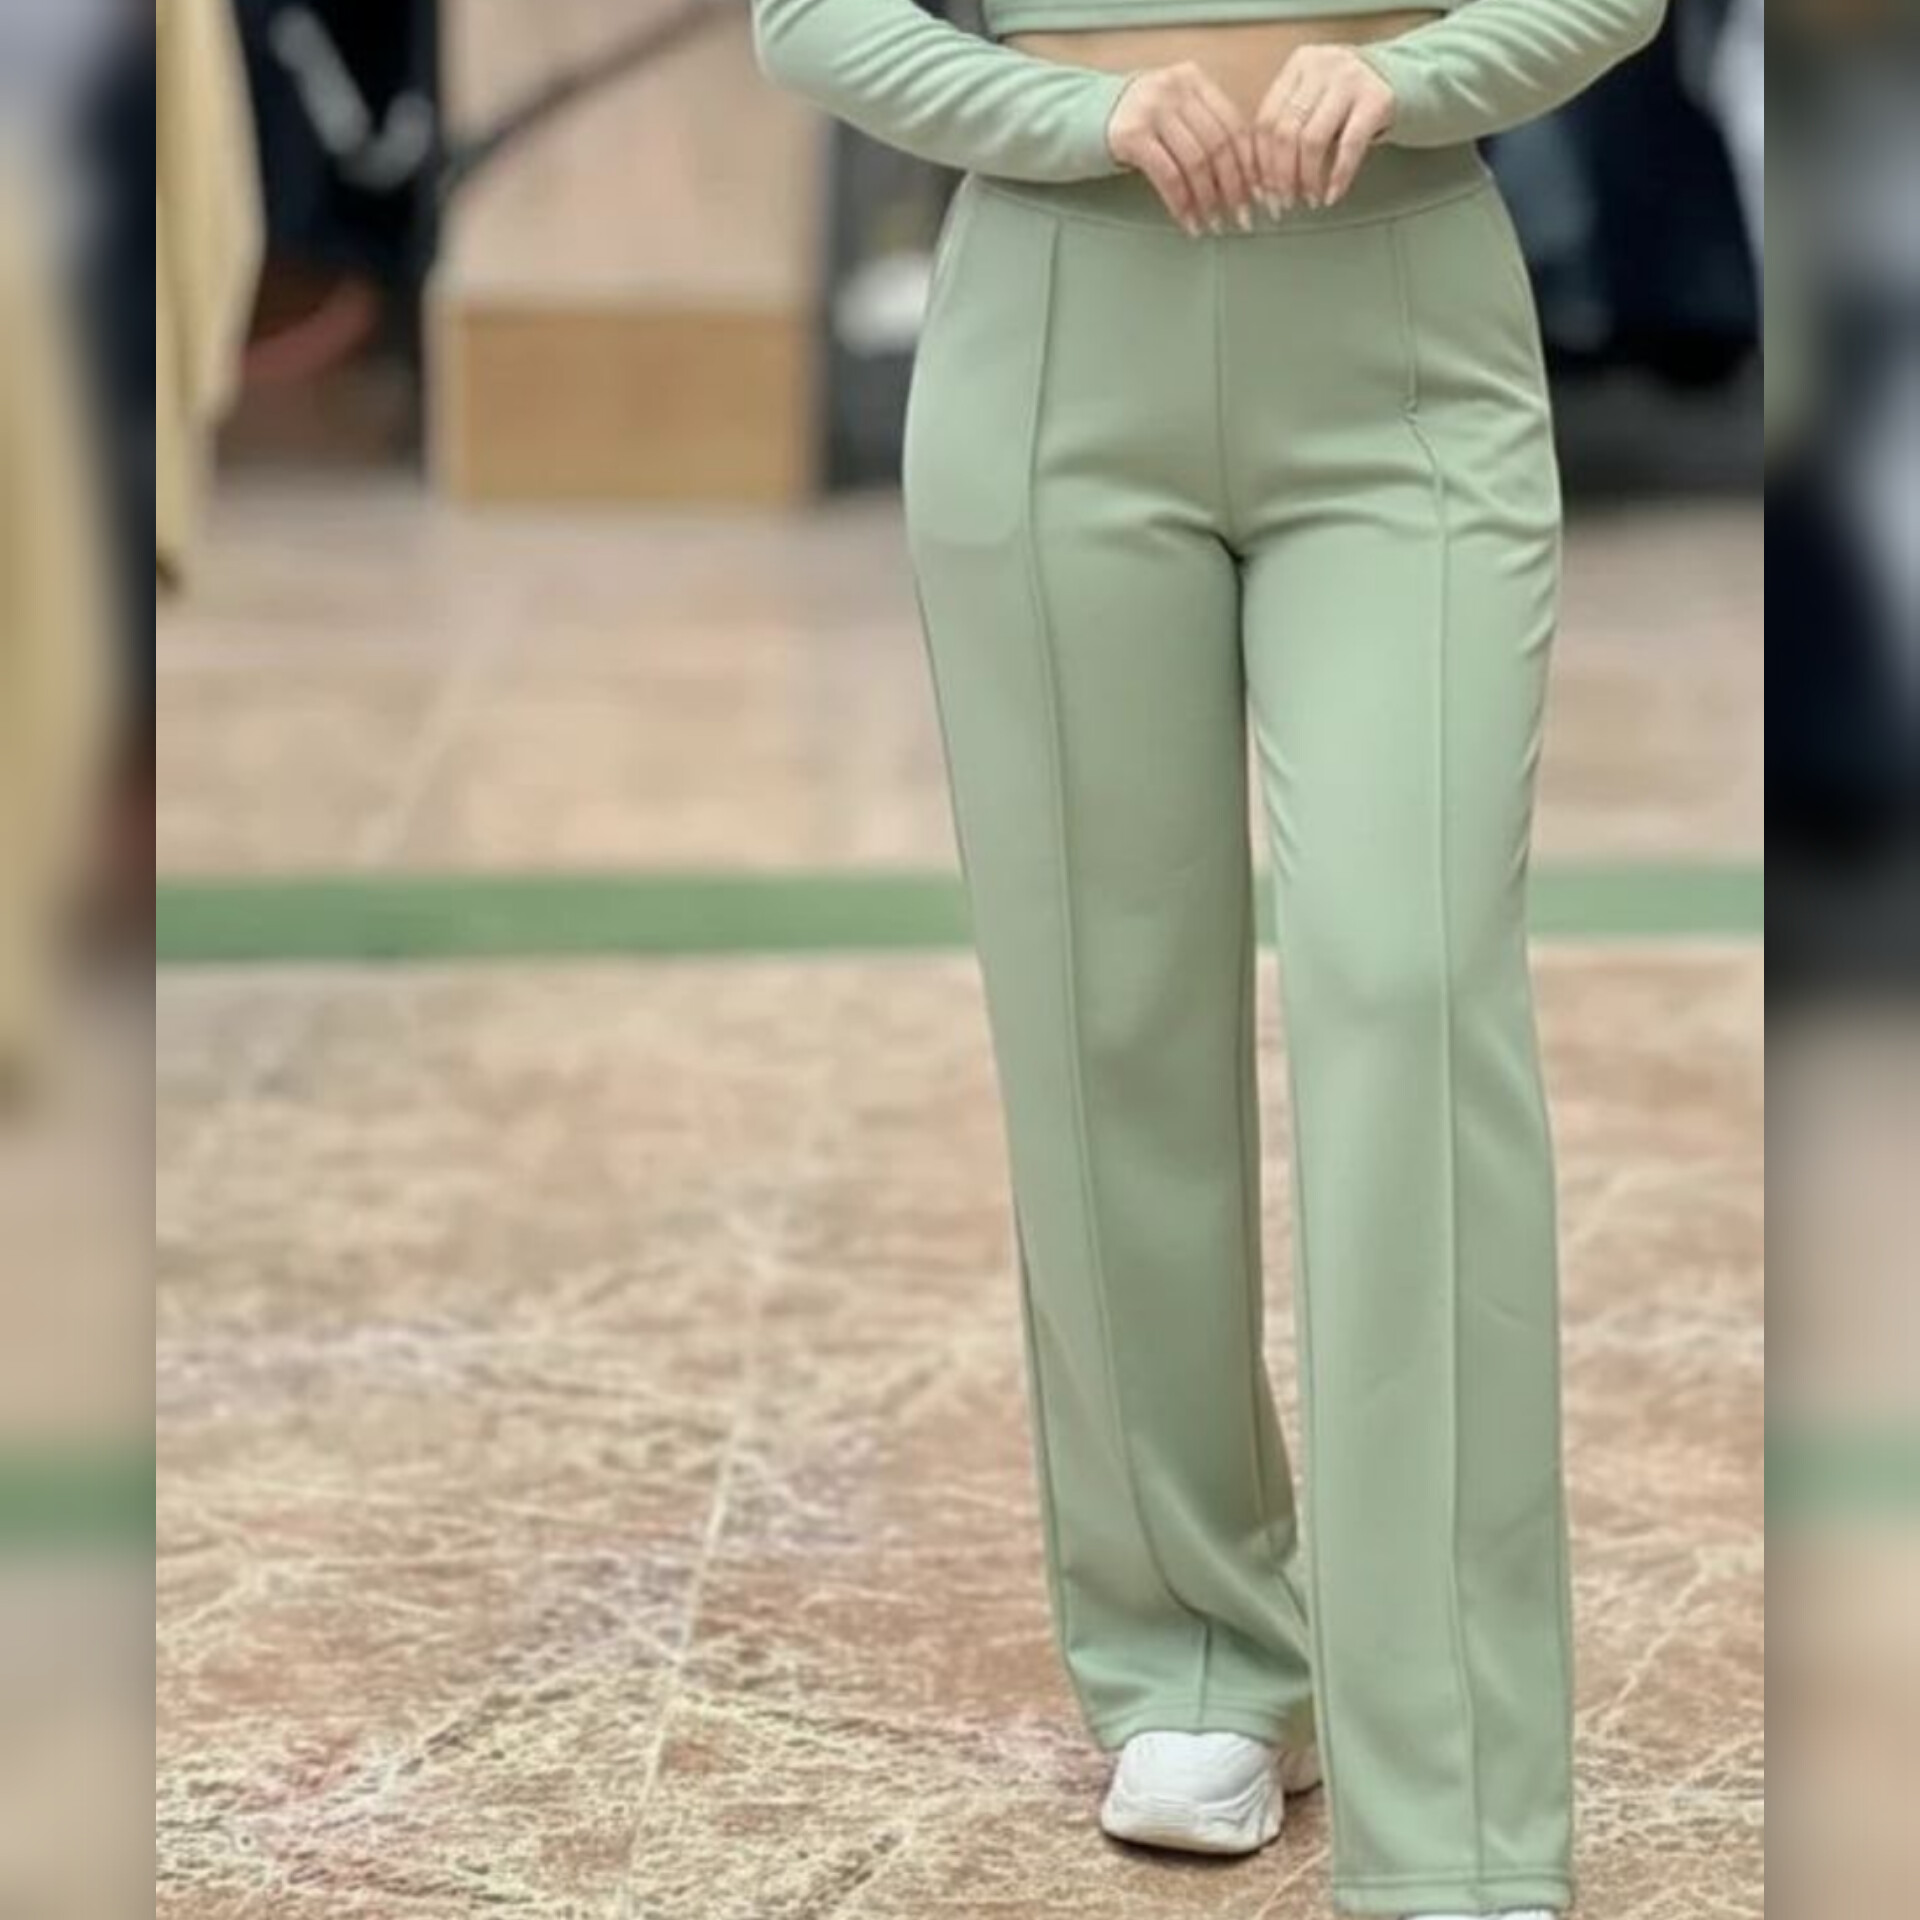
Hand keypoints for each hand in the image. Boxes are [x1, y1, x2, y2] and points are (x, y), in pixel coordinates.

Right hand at [1106, 63, 1256, 235]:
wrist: (1080, 118)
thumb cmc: (1137, 124)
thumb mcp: (1175, 114)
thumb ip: (1207, 130)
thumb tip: (1248, 178)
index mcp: (1194, 80)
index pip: (1234, 124)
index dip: (1250, 164)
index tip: (1258, 195)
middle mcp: (1175, 88)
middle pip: (1219, 144)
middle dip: (1233, 187)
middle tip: (1241, 217)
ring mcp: (1151, 109)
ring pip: (1196, 162)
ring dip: (1208, 200)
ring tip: (1214, 224)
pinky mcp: (1131, 135)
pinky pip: (1168, 176)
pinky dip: (1182, 203)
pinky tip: (1188, 221)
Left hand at [1252, 47, 1396, 213]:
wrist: (1402, 79)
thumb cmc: (1347, 100)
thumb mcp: (1313, 100)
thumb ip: (1287, 127)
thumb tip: (1260, 184)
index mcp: (1299, 64)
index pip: (1266, 120)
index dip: (1261, 163)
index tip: (1262, 193)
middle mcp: (1323, 66)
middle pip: (1286, 132)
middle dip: (1280, 176)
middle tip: (1283, 203)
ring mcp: (1351, 80)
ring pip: (1312, 140)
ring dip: (1306, 179)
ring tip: (1308, 199)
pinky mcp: (1378, 100)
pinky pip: (1349, 147)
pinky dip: (1338, 176)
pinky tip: (1332, 195)